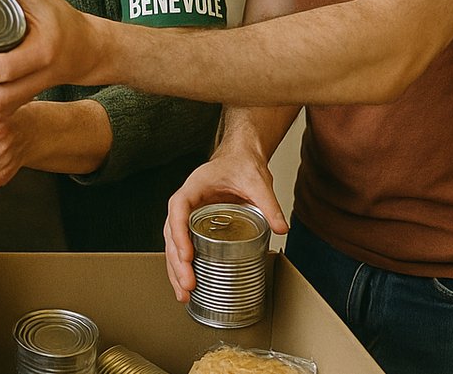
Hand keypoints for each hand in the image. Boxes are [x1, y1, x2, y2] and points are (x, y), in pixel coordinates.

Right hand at [162, 149, 287, 302]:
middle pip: (171, 233)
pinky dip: (182, 265)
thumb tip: (281, 228)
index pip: (178, 210)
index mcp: (193, 188)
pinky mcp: (195, 225)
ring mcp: (188, 215)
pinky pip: (182, 246)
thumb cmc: (241, 166)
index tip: (186, 255)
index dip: (179, 233)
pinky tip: (186, 283)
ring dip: (175, 269)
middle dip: (177, 262)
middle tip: (187, 284)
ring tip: (183, 294)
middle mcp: (185, 202)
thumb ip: (269, 204)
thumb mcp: (257, 182)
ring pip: (172, 244)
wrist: (239, 159)